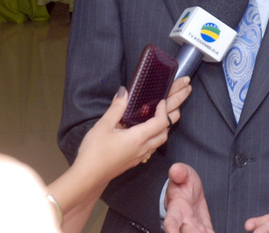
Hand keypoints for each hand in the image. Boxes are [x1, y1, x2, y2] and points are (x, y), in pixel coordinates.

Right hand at [48, 77, 192, 223]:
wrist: (88, 177)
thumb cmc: (94, 152)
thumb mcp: (103, 126)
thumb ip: (117, 108)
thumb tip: (125, 91)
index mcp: (138, 137)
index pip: (161, 121)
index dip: (164, 108)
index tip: (162, 99)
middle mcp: (144, 147)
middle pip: (166, 130)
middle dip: (174, 113)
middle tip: (180, 98)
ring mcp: (140, 155)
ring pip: (161, 140)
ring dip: (166, 126)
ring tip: (168, 114)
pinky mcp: (135, 160)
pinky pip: (153, 146)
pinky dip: (158, 135)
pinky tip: (151, 131)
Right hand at [164, 163, 214, 232]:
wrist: (190, 190)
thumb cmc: (183, 182)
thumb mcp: (182, 173)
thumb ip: (179, 172)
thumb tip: (175, 170)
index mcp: (176, 209)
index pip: (171, 221)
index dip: (172, 229)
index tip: (172, 232)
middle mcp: (184, 221)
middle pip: (187, 232)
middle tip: (199, 231)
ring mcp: (195, 227)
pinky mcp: (205, 229)